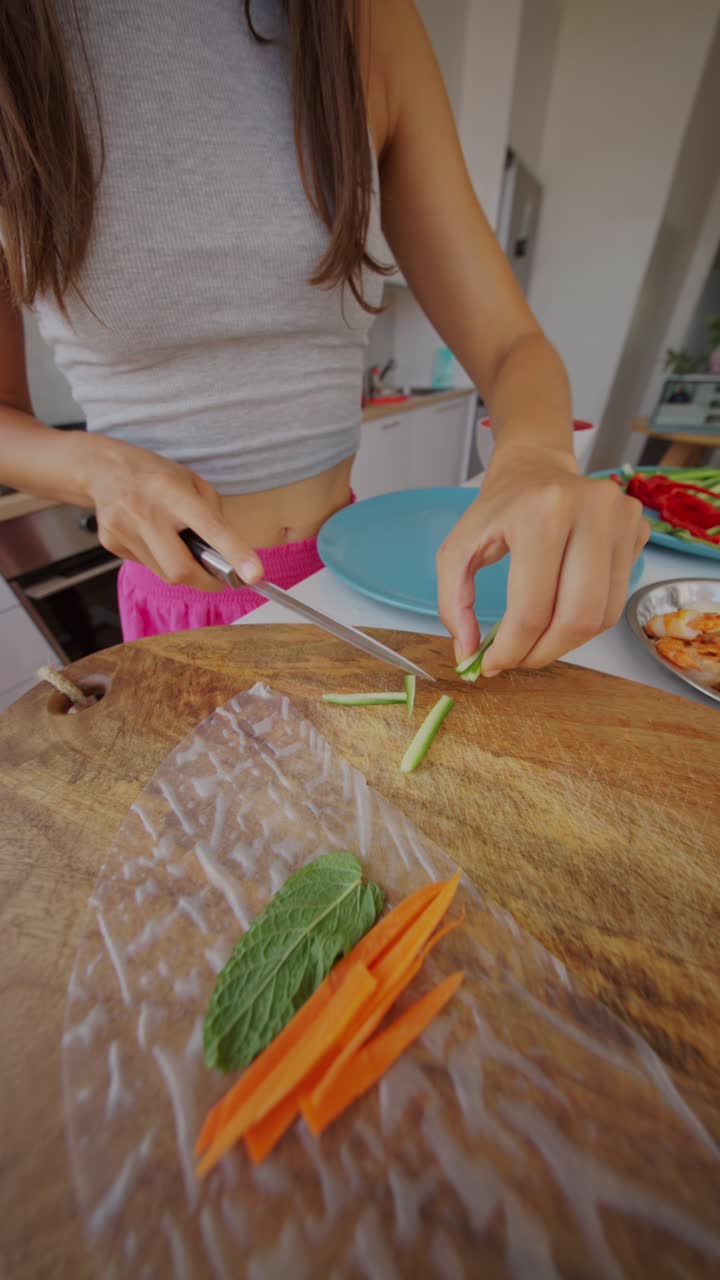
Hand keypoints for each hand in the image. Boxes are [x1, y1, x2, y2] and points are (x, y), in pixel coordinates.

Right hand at [84, 437, 262, 588]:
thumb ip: (213, 514)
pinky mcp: (111, 543)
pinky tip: (154, 540)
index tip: (253, 575)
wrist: (104, 470)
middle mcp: (145, 511)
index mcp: (172, 490)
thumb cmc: (156, 475)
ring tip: (178, 545)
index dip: (234, 553)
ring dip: (181, 569)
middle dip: (205, 580)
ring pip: (165, 574)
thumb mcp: (192, 481)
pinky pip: (147, 566)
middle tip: (218, 575)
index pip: (210, 527)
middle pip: (181, 569)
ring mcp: (124, 529)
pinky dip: (160, 561)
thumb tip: (229, 552)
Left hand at [437, 443, 648, 675]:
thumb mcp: (458, 548)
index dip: (512, 649)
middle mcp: (591, 511)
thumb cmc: (500, 508)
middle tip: (518, 660)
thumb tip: (469, 655)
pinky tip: (560, 611)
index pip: (533, 608)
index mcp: (542, 512)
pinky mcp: (638, 531)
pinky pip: (616, 601)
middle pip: (576, 619)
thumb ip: (453, 603)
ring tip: (536, 639)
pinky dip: (586, 621)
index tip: (493, 664)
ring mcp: (622, 520)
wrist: (537, 466)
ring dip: (565, 643)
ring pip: (602, 618)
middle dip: (542, 653)